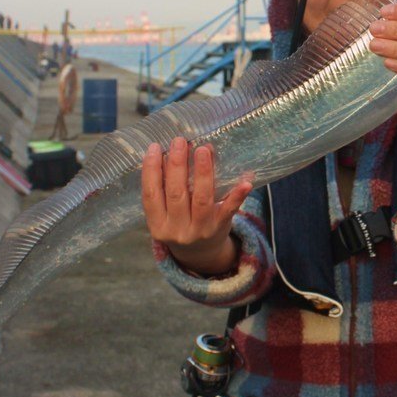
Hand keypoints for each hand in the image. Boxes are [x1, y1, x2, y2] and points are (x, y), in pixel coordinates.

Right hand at [142, 137, 252, 275]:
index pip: (151, 195)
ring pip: (201, 199)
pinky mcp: (221, 227)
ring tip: (203, 149)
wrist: (201, 255)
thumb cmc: (180, 223)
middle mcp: (177, 230)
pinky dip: (237, 196)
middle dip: (177, 165)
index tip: (154, 147)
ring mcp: (200, 230)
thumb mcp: (166, 213)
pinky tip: (245, 182)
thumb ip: (168, 186)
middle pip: (176, 193)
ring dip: (203, 172)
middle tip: (180, 141)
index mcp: (158, 225)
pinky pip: (229, 210)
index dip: (151, 170)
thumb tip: (178, 149)